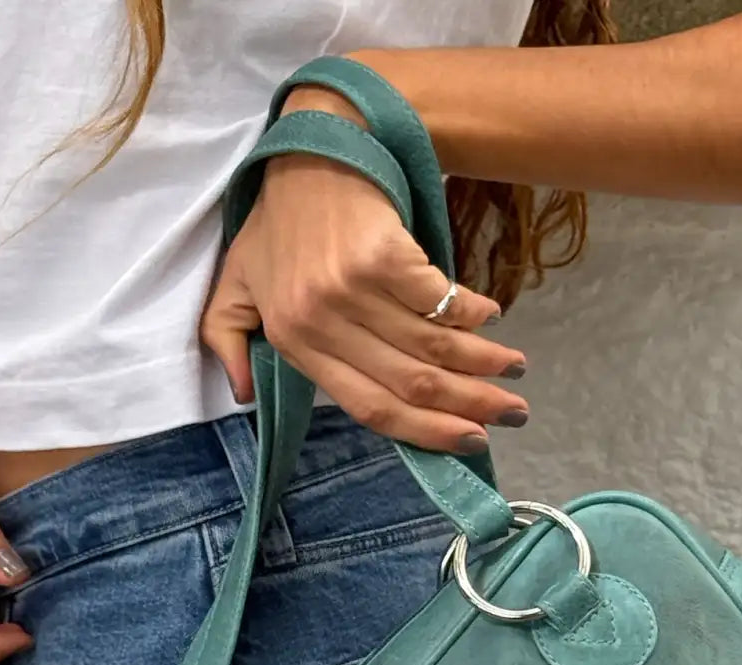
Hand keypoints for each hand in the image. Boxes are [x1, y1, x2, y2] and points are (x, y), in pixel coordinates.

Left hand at [201, 94, 527, 454]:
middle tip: (511, 412)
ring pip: (431, 346)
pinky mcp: (383, 252)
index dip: (423, 433)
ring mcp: (354, 288)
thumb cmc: (276, 220)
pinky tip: (492, 319)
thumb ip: (228, 339)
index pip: (368, 407)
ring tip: (514, 370)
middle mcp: (324, 323)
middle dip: (469, 405)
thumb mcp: (236, 283)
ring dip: (483, 362)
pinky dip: (472, 313)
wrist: (310, 146)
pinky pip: (439, 298)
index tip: (466, 441)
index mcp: (294, 342)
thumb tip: (242, 395)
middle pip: (410, 383)